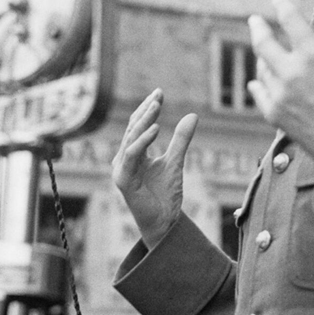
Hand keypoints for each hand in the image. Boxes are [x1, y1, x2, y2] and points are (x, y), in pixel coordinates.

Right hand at [112, 89, 197, 245]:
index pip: (137, 126)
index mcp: (133, 155)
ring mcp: (121, 170)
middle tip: (158, 94)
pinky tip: (156, 128)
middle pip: (132, 128)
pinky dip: (143, 141)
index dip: (147, 109)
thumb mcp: (176, 161)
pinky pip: (132, 155)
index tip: (159, 92)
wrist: (164, 222)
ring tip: (157, 106)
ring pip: (130, 139)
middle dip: (145, 110)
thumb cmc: (166, 195)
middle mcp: (123, 160)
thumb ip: (181, 140)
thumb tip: (192, 115)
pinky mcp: (123, 180)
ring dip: (143, 121)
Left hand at [247, 0, 313, 184]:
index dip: (280, 4)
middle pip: (263, 42)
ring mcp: (281, 95)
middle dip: (257, 27)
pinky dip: (259, 83)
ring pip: (262, 67)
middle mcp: (292, 74)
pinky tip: (259, 80)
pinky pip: (259, 91)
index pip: (290, 20)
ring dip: (263, 57)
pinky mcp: (275, 115)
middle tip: (255, 20)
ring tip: (266, 52)